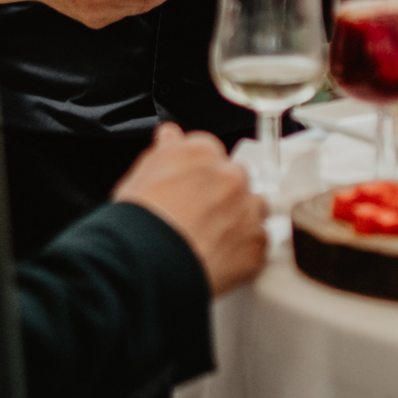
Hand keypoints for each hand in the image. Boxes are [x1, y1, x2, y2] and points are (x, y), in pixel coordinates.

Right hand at [112, 123, 268, 296]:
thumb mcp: (140, 175)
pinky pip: (259, 245)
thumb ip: (163, 151)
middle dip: (224, 195)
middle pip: (237, 179)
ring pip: (255, 209)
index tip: (193, 188)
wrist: (147, 261)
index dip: (199, 174)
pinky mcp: (256, 246)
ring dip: (241, 220)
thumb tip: (170, 136)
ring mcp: (248, 211)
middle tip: (200, 217)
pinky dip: (244, 253)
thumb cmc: (138, 222)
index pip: (210, 152)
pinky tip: (219, 259)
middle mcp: (230, 176)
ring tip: (213, 240)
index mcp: (201, 153)